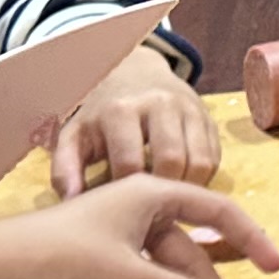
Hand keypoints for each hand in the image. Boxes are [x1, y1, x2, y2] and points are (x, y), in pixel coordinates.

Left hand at [51, 43, 219, 196]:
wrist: (134, 73)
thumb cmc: (100, 114)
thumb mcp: (74, 135)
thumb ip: (64, 168)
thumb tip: (72, 199)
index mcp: (121, 109)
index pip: (131, 164)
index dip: (126, 191)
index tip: (120, 203)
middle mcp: (160, 104)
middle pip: (172, 161)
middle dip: (161, 189)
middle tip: (148, 205)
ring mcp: (189, 108)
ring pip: (199, 162)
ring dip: (185, 186)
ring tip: (165, 194)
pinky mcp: (208, 116)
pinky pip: (214, 158)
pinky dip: (200, 178)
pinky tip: (179, 181)